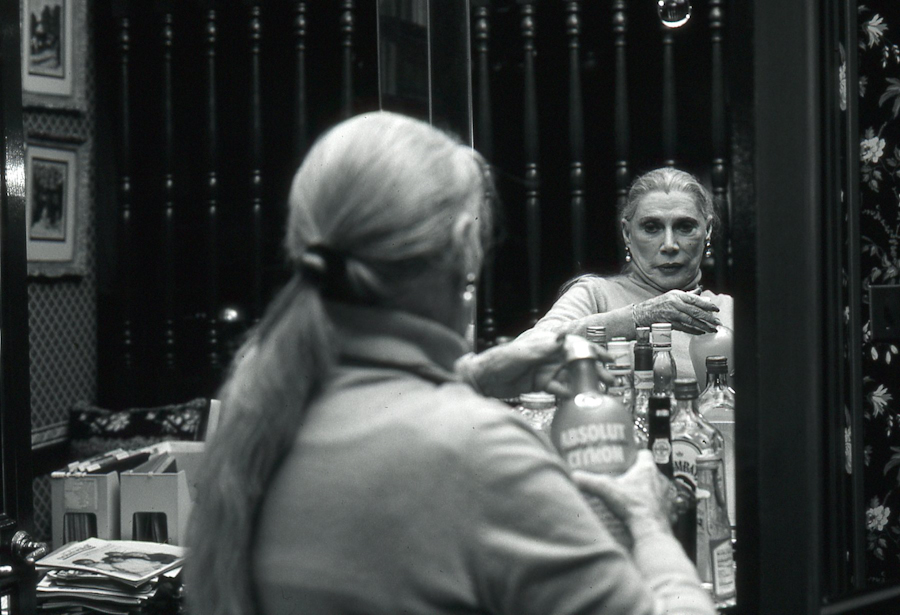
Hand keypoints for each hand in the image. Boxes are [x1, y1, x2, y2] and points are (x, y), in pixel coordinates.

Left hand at [457, 331, 613, 398]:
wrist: (482, 378)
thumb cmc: (499, 360)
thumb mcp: (522, 353)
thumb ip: (543, 349)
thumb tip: (563, 337)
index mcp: (547, 344)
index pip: (575, 344)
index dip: (593, 350)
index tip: (609, 357)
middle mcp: (549, 357)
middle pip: (577, 362)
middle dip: (595, 369)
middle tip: (610, 380)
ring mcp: (545, 371)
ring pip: (570, 376)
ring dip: (584, 383)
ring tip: (599, 392)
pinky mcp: (540, 384)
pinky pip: (558, 389)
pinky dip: (567, 394)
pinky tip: (577, 399)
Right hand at [571, 450, 672, 538]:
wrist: (650, 530)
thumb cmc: (633, 507)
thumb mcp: (606, 490)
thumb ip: (588, 481)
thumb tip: (574, 476)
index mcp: (647, 470)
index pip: (645, 454)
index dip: (636, 455)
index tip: (627, 458)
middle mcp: (660, 480)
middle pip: (650, 472)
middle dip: (639, 475)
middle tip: (626, 479)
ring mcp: (666, 496)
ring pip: (658, 488)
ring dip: (649, 491)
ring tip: (634, 496)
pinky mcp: (668, 511)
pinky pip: (662, 506)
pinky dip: (654, 508)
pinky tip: (644, 512)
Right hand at [632, 290, 720, 334]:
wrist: (642, 313)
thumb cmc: (658, 304)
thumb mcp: (672, 296)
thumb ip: (687, 295)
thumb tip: (700, 293)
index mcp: (677, 295)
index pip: (695, 300)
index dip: (707, 305)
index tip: (716, 309)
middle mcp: (675, 303)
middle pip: (695, 311)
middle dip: (708, 318)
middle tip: (717, 322)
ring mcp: (671, 314)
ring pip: (691, 321)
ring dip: (703, 326)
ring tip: (712, 329)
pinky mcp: (669, 323)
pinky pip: (684, 328)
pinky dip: (693, 331)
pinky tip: (700, 332)